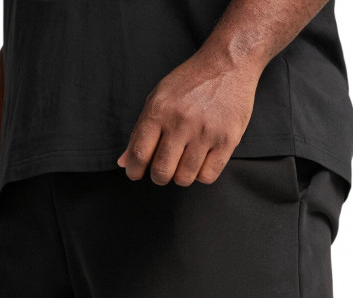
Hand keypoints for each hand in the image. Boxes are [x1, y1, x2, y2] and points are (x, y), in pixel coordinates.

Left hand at [117, 50, 259, 185]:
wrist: (228, 64)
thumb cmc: (190, 83)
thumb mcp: (158, 99)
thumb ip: (140, 131)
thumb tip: (124, 162)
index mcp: (159, 110)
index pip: (139, 153)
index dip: (134, 170)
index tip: (136, 173)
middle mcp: (181, 121)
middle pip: (161, 172)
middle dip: (159, 176)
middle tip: (164, 168)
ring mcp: (205, 132)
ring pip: (184, 178)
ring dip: (181, 176)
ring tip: (184, 162)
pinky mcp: (227, 140)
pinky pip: (207, 176)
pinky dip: (201, 174)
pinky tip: (201, 161)